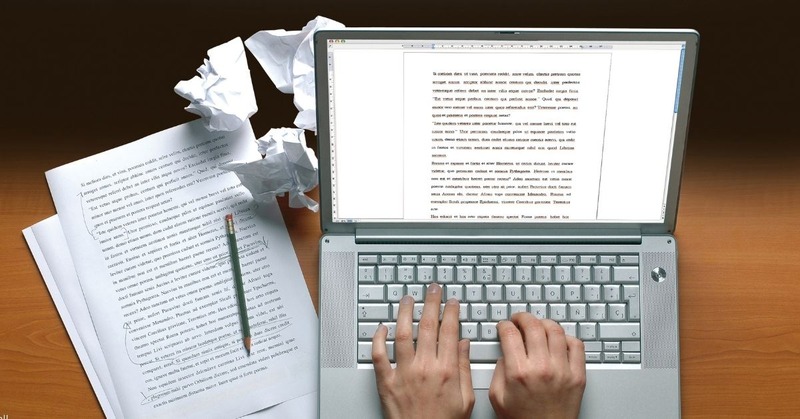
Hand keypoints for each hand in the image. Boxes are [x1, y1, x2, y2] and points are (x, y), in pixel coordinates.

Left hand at [372, 283, 474, 418]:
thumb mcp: (466, 399)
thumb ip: (464, 369)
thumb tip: (462, 345)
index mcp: (446, 371)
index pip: (449, 331)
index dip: (451, 312)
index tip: (452, 302)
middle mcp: (424, 368)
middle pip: (427, 326)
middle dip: (431, 303)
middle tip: (432, 289)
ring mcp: (403, 373)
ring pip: (402, 334)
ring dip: (404, 313)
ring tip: (407, 299)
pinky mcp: (386, 382)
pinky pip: (378, 355)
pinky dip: (378, 339)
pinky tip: (382, 327)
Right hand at [489, 313, 585, 418]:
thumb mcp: (497, 396)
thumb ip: (498, 370)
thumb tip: (505, 351)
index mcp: (519, 372)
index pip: (510, 333)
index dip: (505, 325)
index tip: (504, 326)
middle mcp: (542, 368)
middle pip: (533, 325)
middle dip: (523, 317)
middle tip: (519, 320)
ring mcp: (563, 371)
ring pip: (556, 331)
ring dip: (544, 323)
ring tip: (538, 327)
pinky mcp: (578, 376)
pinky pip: (576, 345)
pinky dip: (566, 337)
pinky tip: (558, 341)